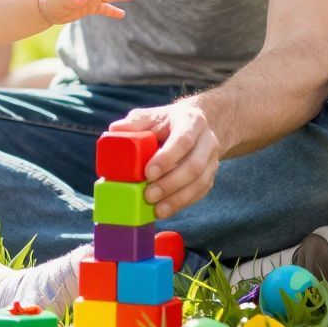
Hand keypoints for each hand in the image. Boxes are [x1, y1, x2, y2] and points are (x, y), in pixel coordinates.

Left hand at [109, 100, 219, 218]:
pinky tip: (166, 210)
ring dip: (178, 198)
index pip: (183, 140)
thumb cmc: (167, 123)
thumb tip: (115, 131)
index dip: (167, 159)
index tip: (148, 173)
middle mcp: (207, 140)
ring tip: (157, 209)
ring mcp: (212, 159)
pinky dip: (183, 203)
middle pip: (194, 165)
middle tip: (149, 196)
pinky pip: (200, 192)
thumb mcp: (151, 116)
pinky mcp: (210, 175)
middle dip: (171, 184)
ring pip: (200, 182)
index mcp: (191, 121)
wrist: (195, 125)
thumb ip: (134, 123)